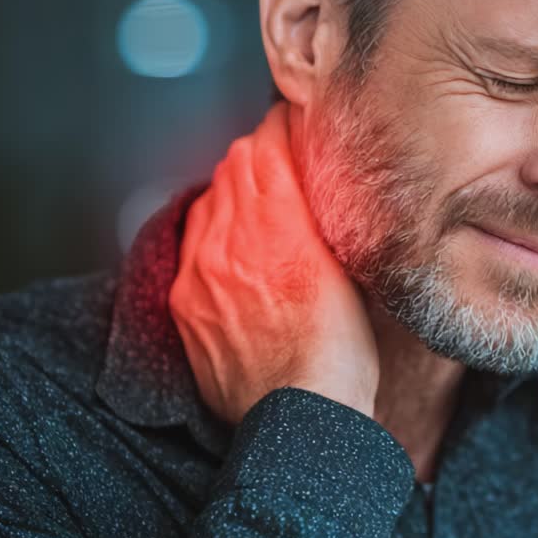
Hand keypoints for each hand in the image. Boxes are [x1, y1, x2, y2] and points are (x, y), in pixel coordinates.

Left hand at [169, 103, 378, 423]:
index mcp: (276, 223)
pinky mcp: (183, 302)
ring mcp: (199, 270)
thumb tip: (323, 174)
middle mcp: (228, 239)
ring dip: (239, 192)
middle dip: (264, 155)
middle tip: (292, 159)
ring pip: (211, 199)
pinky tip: (241, 250)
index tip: (301, 121)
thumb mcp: (354, 269)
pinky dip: (217, 233)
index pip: (268, 140)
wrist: (297, 417)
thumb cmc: (340, 353)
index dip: (287, 124)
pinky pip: (192, 242)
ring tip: (269, 206)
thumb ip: (328, 213)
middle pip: (237, 163)